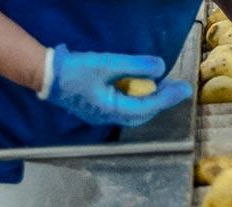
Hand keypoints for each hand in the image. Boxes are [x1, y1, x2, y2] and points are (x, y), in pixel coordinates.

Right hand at [42, 44, 191, 126]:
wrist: (45, 74)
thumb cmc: (74, 70)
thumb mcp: (107, 63)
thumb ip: (135, 65)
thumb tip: (160, 68)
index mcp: (111, 110)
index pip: (147, 107)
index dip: (168, 98)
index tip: (186, 89)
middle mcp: (109, 117)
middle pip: (143, 114)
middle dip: (162, 101)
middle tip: (179, 88)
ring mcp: (102, 115)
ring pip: (135, 112)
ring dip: (151, 99)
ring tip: (166, 86)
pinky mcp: (99, 109)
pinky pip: (125, 107)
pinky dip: (138, 98)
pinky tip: (144, 87)